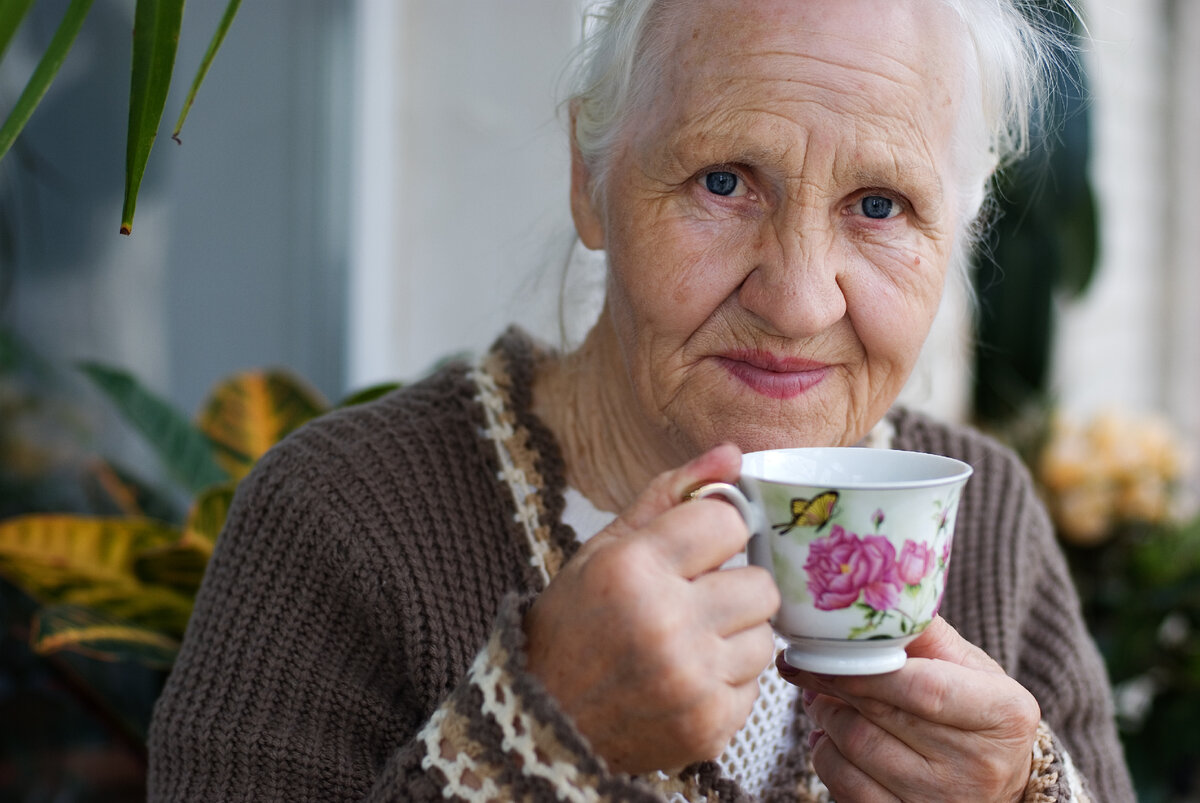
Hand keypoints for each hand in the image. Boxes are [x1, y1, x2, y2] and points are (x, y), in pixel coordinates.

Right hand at [524, 444, 780, 773]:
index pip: (729, 521)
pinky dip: (728, 681)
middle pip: (761, 583)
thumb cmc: (572, 631)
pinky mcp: (710, 728)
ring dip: (735, 637)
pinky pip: (757, 686)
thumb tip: (732, 453)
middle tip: (692, 602)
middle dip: (733, 588)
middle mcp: (665, 625)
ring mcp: (691, 682)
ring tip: (688, 644)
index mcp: (632, 570)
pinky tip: (686, 681)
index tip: (696, 548)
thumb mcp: (603, 551)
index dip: (716, 533)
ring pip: (767, 636)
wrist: (544, 728)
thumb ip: (669, 495)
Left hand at [781, 617, 1039, 801]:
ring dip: (824, 717)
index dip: (865, 671)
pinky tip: (832, 738)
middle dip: (831, 684)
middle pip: (880, 716)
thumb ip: (925, 632)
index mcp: (1004, 714)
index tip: (822, 651)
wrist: (999, 780)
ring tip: (825, 699)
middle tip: (806, 664)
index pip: (923, 689)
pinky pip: (844, 786)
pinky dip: (826, 755)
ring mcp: (943, 802)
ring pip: (854, 749)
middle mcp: (980, 765)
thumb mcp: (970, 666)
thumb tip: (870, 594)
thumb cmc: (977, 712)